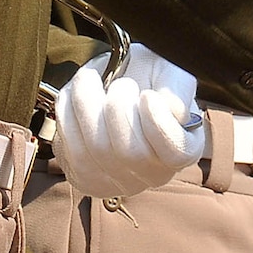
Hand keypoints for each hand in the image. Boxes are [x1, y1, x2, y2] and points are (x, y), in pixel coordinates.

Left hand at [51, 42, 205, 198]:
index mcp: (185, 147)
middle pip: (130, 151)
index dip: (158, 123)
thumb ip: (178, 86)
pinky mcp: (84, 178)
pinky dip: (67, 114)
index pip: (176, 151)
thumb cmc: (148, 77)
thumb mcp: (171, 71)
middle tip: (120, 83)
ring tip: (92, 80)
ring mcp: (118, 182)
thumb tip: (168, 107)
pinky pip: (69, 148)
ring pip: (94, 150)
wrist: (118, 80)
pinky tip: (75, 96)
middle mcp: (154, 174)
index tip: (147, 95)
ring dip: (86, 104)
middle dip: (118, 107)